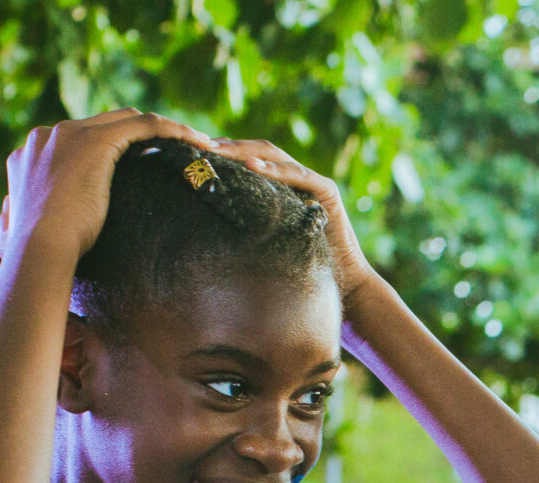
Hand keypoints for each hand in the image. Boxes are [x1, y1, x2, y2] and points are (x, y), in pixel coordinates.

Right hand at [0, 110, 213, 261]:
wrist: (39, 249)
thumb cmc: (33, 254)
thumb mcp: (21, 231)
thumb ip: (23, 221)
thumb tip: (14, 234)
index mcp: (30, 154)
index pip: (79, 139)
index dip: (114, 150)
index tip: (143, 167)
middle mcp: (47, 135)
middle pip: (105, 124)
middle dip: (141, 136)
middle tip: (177, 155)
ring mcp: (70, 134)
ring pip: (128, 120)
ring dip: (165, 130)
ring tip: (198, 147)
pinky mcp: (97, 141)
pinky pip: (146, 126)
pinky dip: (174, 130)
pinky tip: (201, 143)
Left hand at [202, 138, 376, 300]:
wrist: (344, 282)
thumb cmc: (301, 268)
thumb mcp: (264, 240)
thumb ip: (245, 222)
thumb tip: (202, 219)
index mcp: (279, 187)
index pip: (247, 160)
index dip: (223, 154)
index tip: (194, 154)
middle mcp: (295, 179)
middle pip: (258, 151)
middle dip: (228, 146)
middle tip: (198, 145)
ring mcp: (312, 181)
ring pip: (274, 154)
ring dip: (244, 151)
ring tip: (219, 150)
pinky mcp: (327, 190)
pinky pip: (298, 173)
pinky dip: (275, 168)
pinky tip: (252, 165)